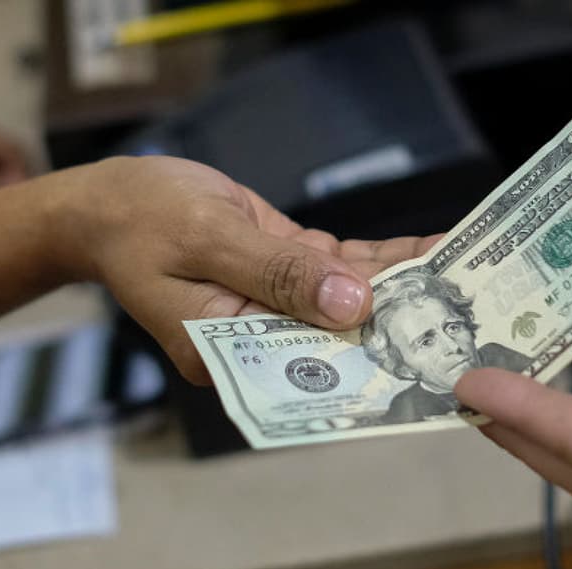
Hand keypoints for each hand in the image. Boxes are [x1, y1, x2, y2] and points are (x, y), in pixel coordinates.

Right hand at [44, 155, 437, 383]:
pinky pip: (336, 271)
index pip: (311, 366)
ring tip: (465, 277)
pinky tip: (426, 254)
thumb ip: (279, 274)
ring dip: (400, 287)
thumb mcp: (207, 239)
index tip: (429, 350)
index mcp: (227, 351)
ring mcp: (272, 307)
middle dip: (398, 322)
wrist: (104, 200)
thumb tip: (352, 306)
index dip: (371, 358)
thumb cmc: (138, 217)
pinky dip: (378, 262)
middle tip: (467, 310)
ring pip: (346, 301)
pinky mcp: (281, 272)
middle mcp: (257, 339)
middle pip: (338, 337)